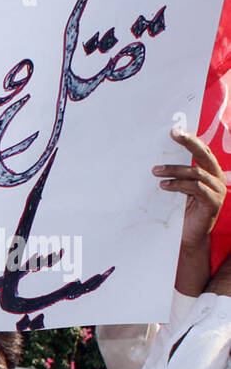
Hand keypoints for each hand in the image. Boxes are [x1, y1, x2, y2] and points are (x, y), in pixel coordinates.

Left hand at [155, 127, 225, 293]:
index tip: (174, 130)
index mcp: (209, 171)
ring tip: (155, 171)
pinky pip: (196, 189)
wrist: (188, 238)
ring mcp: (217, 190)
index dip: (190, 139)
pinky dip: (179, 185)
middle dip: (188, 143)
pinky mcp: (213, 203)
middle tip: (173, 134)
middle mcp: (216, 177)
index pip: (201, 150)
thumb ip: (172, 175)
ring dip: (174, 169)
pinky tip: (164, 185)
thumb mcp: (176, 190)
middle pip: (204, 155)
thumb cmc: (180, 213)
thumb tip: (152, 161)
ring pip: (196, 172)